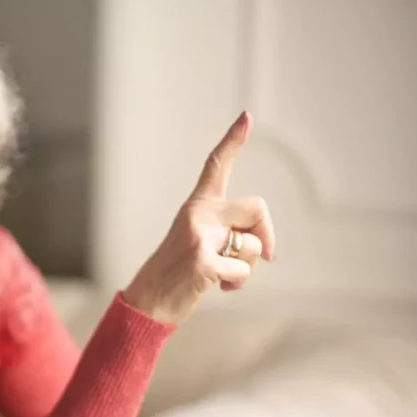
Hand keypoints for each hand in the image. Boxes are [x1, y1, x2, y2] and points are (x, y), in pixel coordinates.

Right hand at [122, 111, 276, 324]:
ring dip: (248, 267)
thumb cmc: (178, 273)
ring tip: (223, 276)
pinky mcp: (203, 261)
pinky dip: (237, 284)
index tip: (247, 115)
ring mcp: (199, 236)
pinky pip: (244, 271)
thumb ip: (228, 234)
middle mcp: (198, 214)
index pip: (216, 165)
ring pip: (254, 245)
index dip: (233, 139)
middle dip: (267, 234)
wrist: (149, 301)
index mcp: (196, 206)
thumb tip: (267, 249)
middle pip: (256, 208)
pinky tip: (218, 288)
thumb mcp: (201, 243)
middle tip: (264, 257)